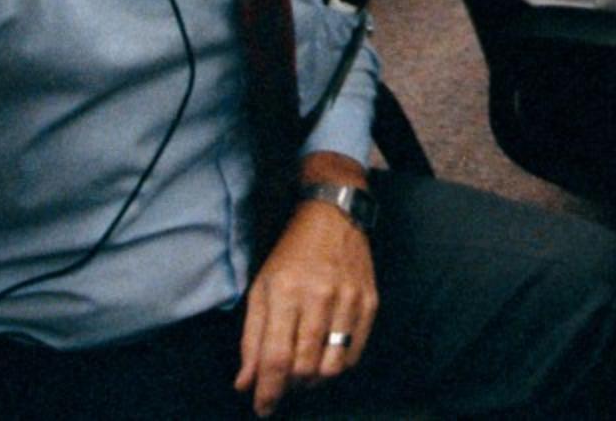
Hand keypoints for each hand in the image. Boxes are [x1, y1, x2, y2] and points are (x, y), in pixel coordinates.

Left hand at [235, 166, 378, 415]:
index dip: (268, 391)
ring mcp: (349, 300)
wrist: (333, 215)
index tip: (262, 409)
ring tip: (303, 372)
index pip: (277, 357)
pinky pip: (354, 354)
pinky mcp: (370, 303)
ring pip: (332, 367)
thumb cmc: (290, 253)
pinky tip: (324, 357)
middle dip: (289, 387)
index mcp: (286, 291)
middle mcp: (320, 297)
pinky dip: (337, 367)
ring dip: (313, 381)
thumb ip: (252, 338)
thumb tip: (245, 384)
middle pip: (305, 368)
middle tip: (281, 383)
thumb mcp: (261, 288)